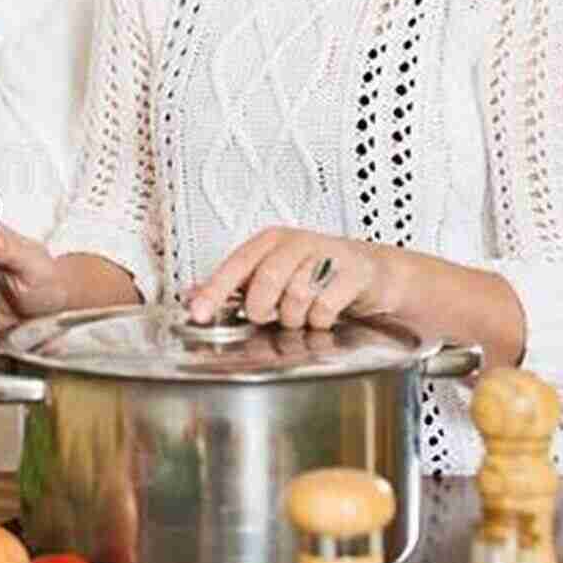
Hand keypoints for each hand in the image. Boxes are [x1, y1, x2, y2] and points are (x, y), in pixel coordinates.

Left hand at [184, 228, 394, 329]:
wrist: (369, 272)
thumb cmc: (316, 272)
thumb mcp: (272, 272)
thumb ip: (234, 284)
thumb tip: (192, 294)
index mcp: (270, 241)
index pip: (236, 265)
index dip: (215, 290)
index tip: (198, 312)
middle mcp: (296, 243)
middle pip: (267, 280)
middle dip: (262, 308)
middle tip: (268, 314)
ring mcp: (326, 255)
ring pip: (296, 297)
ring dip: (294, 317)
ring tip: (300, 312)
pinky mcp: (351, 273)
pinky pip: (324, 308)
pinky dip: (319, 320)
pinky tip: (322, 314)